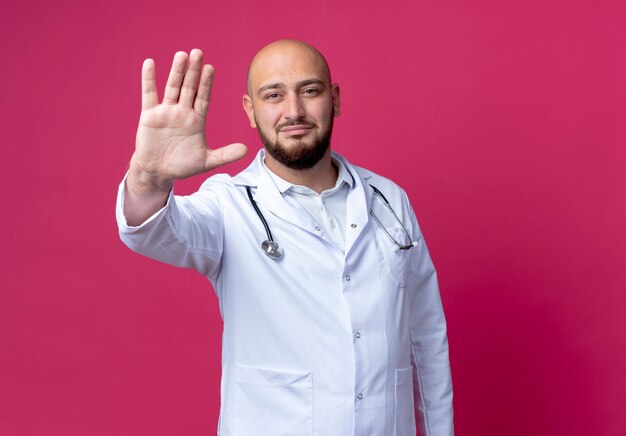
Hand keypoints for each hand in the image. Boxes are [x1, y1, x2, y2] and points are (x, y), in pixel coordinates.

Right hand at [131, 49, 246, 183]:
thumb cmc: (182, 165)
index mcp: (196, 120)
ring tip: (182, 55)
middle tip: (198, 52)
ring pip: (172, 88)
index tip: (210, 68)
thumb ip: (225, 155)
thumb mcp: (206, 161)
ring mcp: (166, 112)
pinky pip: (149, 94)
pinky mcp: (149, 115)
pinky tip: (150, 64)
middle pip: (189, 88)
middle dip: (194, 72)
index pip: (203, 97)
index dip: (206, 83)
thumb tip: (246, 149)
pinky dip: (148, 79)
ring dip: (176, 72)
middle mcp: (182, 112)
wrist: (158, 171)